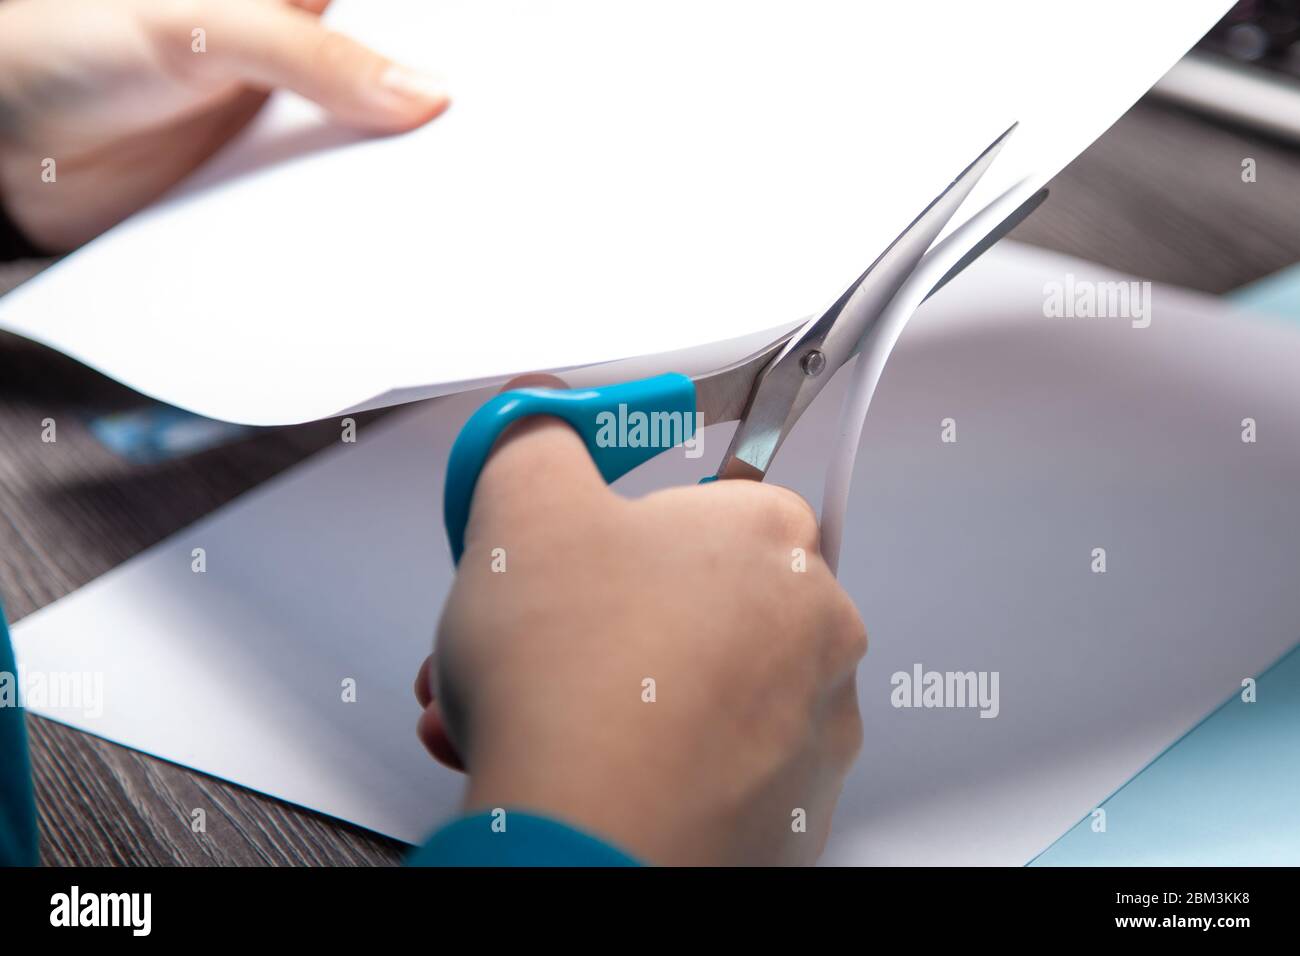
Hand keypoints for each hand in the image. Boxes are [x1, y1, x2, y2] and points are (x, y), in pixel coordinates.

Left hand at [0, 0, 448, 250]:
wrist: (2, 148)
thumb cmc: (67, 42)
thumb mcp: (195, 25)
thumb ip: (310, 56)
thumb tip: (422, 92)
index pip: (396, 18)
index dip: (450, 41)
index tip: (506, 75)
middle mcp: (301, 56)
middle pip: (400, 84)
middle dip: (443, 117)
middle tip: (492, 148)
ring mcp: (289, 125)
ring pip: (375, 150)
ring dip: (407, 179)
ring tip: (459, 205)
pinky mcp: (273, 189)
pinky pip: (336, 207)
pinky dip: (364, 225)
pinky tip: (394, 241)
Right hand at [414, 376, 866, 865]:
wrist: (590, 843)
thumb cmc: (578, 686)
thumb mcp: (523, 506)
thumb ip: (538, 435)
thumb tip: (542, 415)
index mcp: (773, 541)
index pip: (704, 499)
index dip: (621, 521)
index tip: (583, 539)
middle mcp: (814, 633)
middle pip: (691, 599)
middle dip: (594, 616)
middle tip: (533, 635)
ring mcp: (809, 730)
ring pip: (691, 686)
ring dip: (602, 688)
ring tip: (521, 708)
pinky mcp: (785, 812)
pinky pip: (707, 764)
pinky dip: (641, 758)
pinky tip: (570, 762)